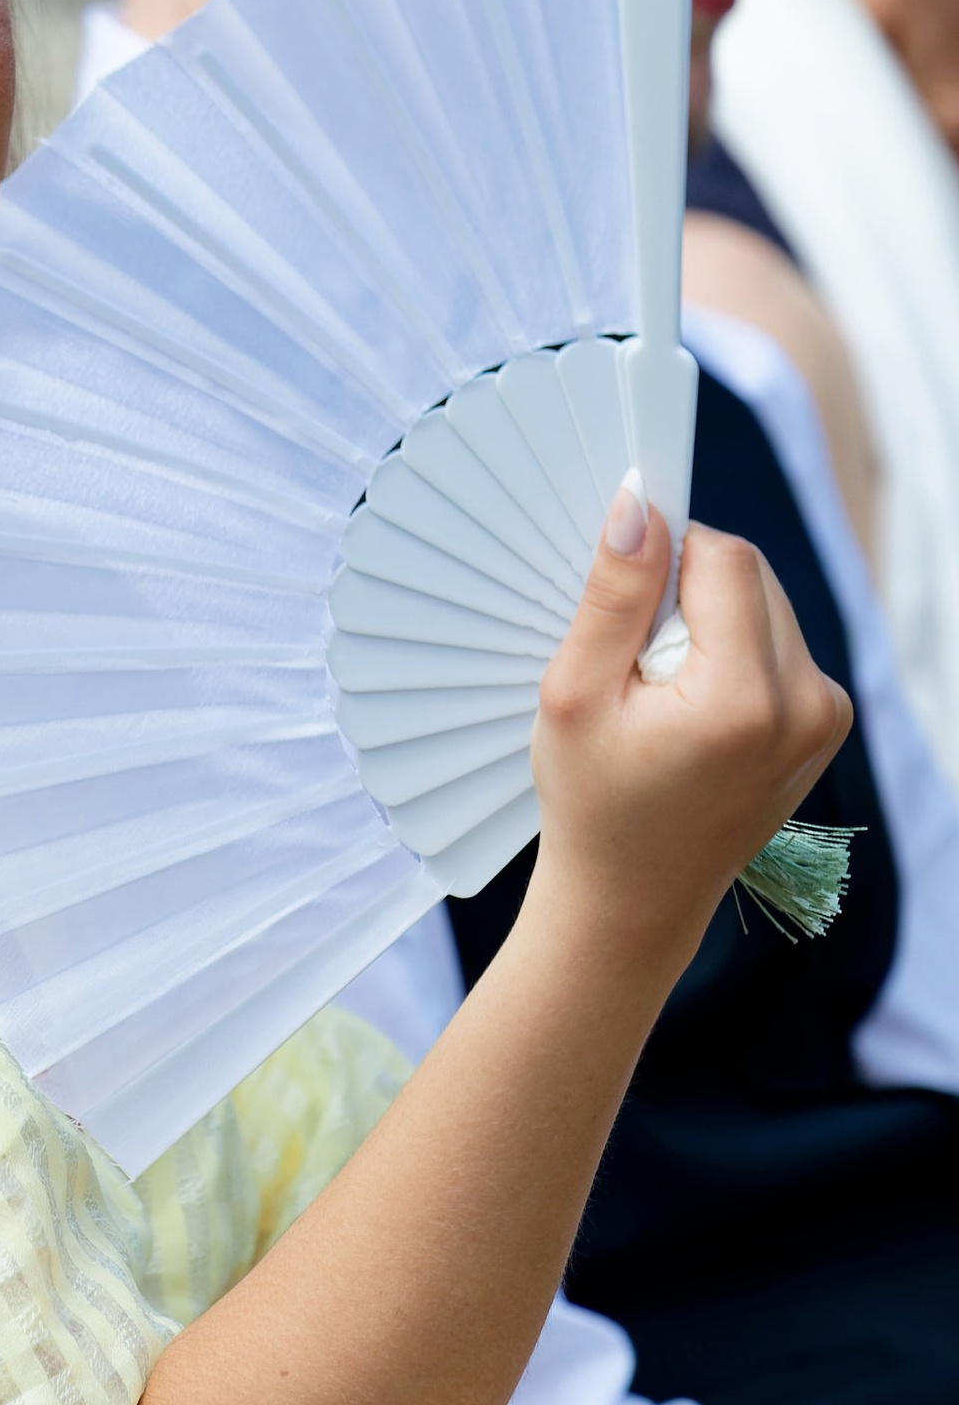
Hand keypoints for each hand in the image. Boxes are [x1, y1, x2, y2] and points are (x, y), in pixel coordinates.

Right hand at [526, 492, 847, 978]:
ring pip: (768, 603)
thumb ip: (615, 595)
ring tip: (660, 690)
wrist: (633, 900)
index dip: (668, 551)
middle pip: (752, 574)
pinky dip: (734, 652)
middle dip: (688, 592)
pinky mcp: (828, 722)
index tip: (621, 587)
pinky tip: (691, 706)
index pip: (726, 557)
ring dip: (712, 620)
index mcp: (746, 699)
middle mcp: (807, 703)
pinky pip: (780, 643)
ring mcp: (827, 716)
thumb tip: (640, 504)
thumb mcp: (576, 694)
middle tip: (634, 660)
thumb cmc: (592, 805)